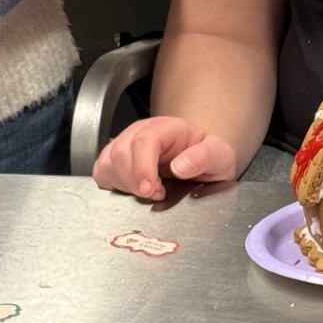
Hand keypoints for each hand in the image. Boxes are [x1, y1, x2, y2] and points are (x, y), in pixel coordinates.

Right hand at [93, 115, 237, 201]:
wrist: (201, 158)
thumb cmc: (207, 156)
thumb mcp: (220, 155)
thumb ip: (204, 157)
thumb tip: (180, 167)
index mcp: (167, 127)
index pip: (145, 140)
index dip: (142, 167)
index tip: (148, 190)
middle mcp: (142, 131)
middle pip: (121, 152)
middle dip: (134, 181)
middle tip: (156, 194)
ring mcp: (126, 144)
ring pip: (108, 162)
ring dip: (125, 184)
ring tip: (149, 192)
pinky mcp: (116, 159)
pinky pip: (102, 171)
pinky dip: (113, 185)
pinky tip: (133, 190)